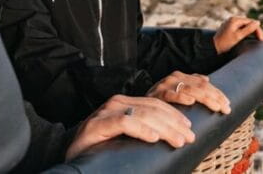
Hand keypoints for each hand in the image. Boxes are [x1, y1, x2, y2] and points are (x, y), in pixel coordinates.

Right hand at [65, 95, 194, 159]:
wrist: (72, 158)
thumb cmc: (100, 150)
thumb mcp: (126, 138)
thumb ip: (144, 132)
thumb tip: (172, 137)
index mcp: (126, 104)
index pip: (156, 104)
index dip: (175, 115)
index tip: (190, 128)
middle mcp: (116, 103)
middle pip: (153, 108)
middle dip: (174, 123)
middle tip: (189, 138)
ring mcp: (106, 112)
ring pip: (142, 114)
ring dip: (164, 128)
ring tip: (178, 140)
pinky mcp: (97, 125)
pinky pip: (124, 123)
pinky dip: (141, 130)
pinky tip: (153, 138)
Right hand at [147, 70, 230, 114]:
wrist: (133, 105)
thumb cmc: (157, 100)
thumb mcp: (175, 92)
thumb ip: (190, 85)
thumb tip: (207, 80)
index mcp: (181, 77)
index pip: (204, 84)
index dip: (217, 94)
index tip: (228, 105)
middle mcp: (174, 78)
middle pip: (200, 86)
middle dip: (215, 97)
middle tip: (226, 109)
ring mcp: (165, 85)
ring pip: (190, 89)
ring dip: (205, 99)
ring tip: (216, 107)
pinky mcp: (156, 94)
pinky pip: (170, 94)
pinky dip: (181, 97)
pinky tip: (191, 101)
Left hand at [213, 16, 262, 53]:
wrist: (212, 48)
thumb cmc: (225, 43)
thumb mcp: (238, 36)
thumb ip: (248, 29)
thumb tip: (258, 22)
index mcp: (235, 20)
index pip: (251, 23)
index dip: (258, 30)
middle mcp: (232, 20)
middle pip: (248, 24)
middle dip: (256, 32)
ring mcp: (231, 24)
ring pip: (245, 27)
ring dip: (252, 33)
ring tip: (258, 41)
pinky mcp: (229, 29)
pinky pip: (241, 29)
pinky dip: (246, 34)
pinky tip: (250, 39)